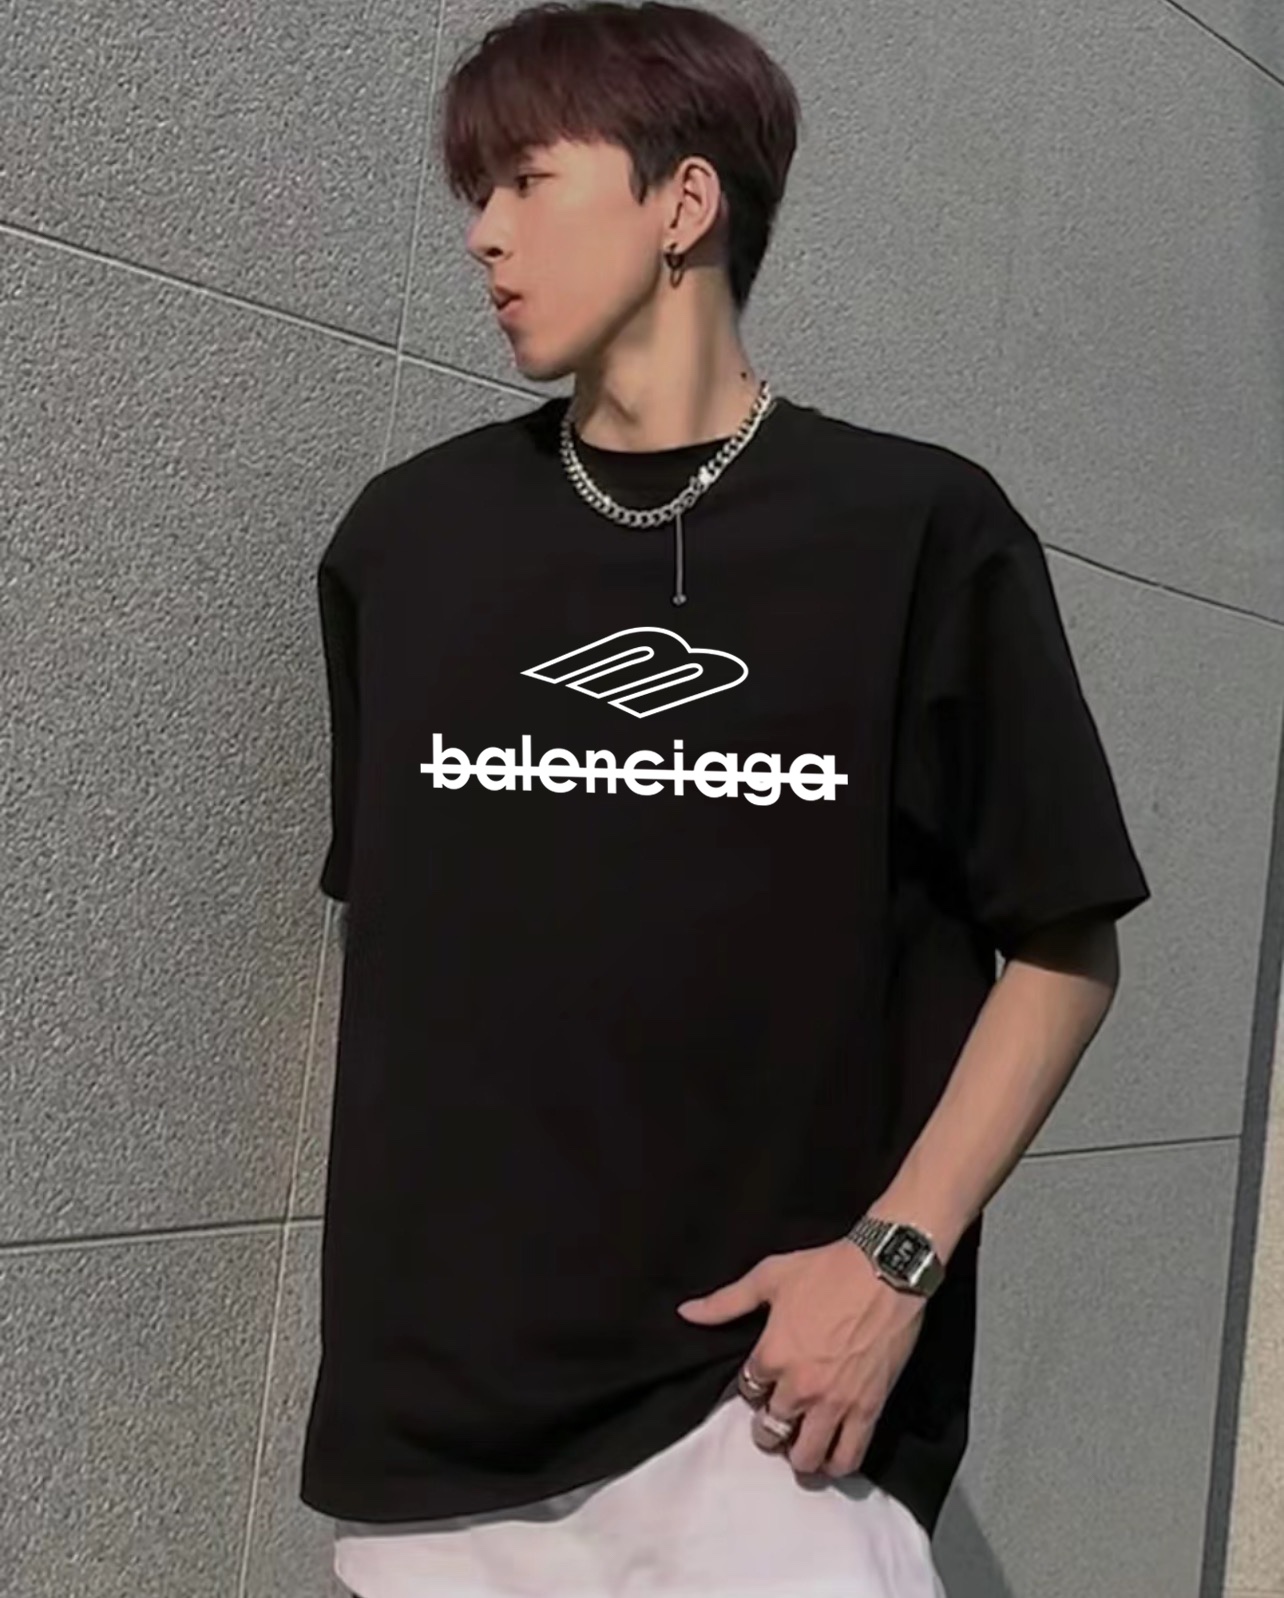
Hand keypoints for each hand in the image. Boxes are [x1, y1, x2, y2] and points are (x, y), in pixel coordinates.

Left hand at [676, 1239, 925, 1478]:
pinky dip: (837, 1465)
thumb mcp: (769, 1276)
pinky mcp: (867, 1409)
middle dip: (771, 1425)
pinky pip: (848, 1457)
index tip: (765, 1378)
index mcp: (772, 1354)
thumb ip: (726, 1302)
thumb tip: (685, 1313)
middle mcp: (799, 1386)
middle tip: (780, 1416)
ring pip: (806, 1455)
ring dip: (799, 1454)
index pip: (748, 1390)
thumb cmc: (825, 1270)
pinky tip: (831, 1457)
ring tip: (802, 1441)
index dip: (755, 1384)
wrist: (885, 1270)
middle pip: (772, 1429)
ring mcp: (834, 1402)